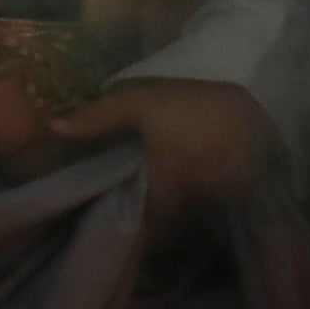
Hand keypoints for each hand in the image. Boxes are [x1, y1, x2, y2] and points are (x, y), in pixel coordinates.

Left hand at [56, 72, 267, 209]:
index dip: (143, 213)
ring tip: (184, 165)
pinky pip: (222, 191)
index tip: (135, 205)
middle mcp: (196, 191)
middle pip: (174, 206)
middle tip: (158, 177)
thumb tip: (53, 128)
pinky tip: (209, 161)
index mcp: (169, 176)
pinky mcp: (247, 183)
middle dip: (166, 196)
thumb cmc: (191, 101)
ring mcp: (224, 189)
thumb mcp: (139, 101)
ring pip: (198, 199)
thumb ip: (97, 117)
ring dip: (189, 187)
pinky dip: (212, 180)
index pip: (151, 214)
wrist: (256, 94)